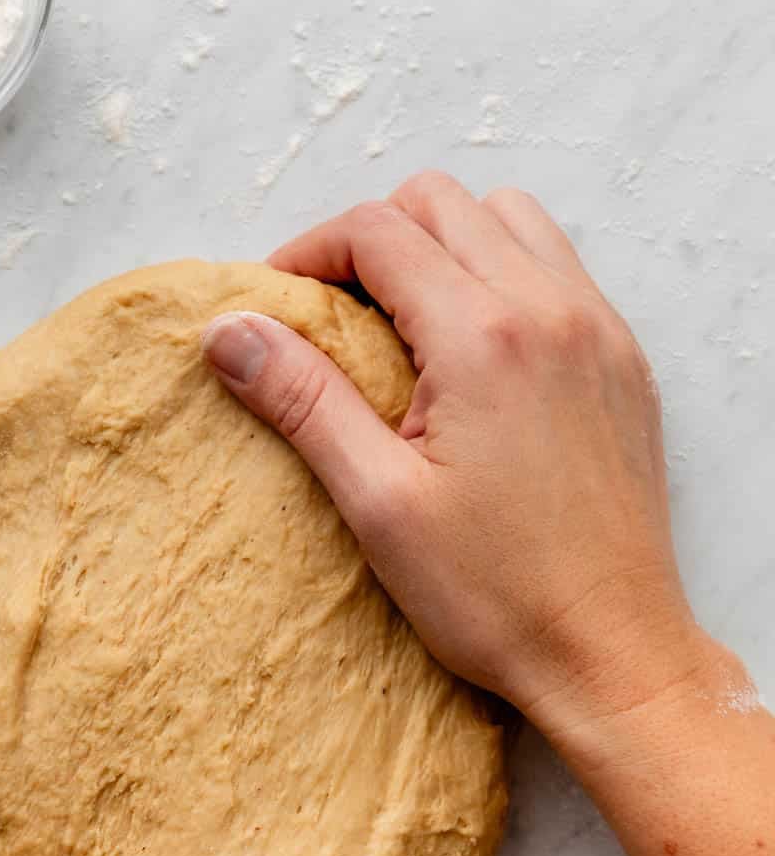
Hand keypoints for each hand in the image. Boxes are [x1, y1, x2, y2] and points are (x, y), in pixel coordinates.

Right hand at [203, 172, 707, 746]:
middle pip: (442, 203)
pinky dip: (503, 275)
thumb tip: (232, 330)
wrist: (611, 652)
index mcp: (483, 338)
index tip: (278, 304)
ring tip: (404, 322)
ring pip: (508, 220)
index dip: (311, 251)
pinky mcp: (623, 362)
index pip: (379, 231)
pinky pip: (558, 269)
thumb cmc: (497, 596)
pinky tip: (472, 351)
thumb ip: (303, 400)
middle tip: (333, 312)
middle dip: (373, 238)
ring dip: (444, 244)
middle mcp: (551, 311)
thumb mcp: (377, 503)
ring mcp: (598, 331)